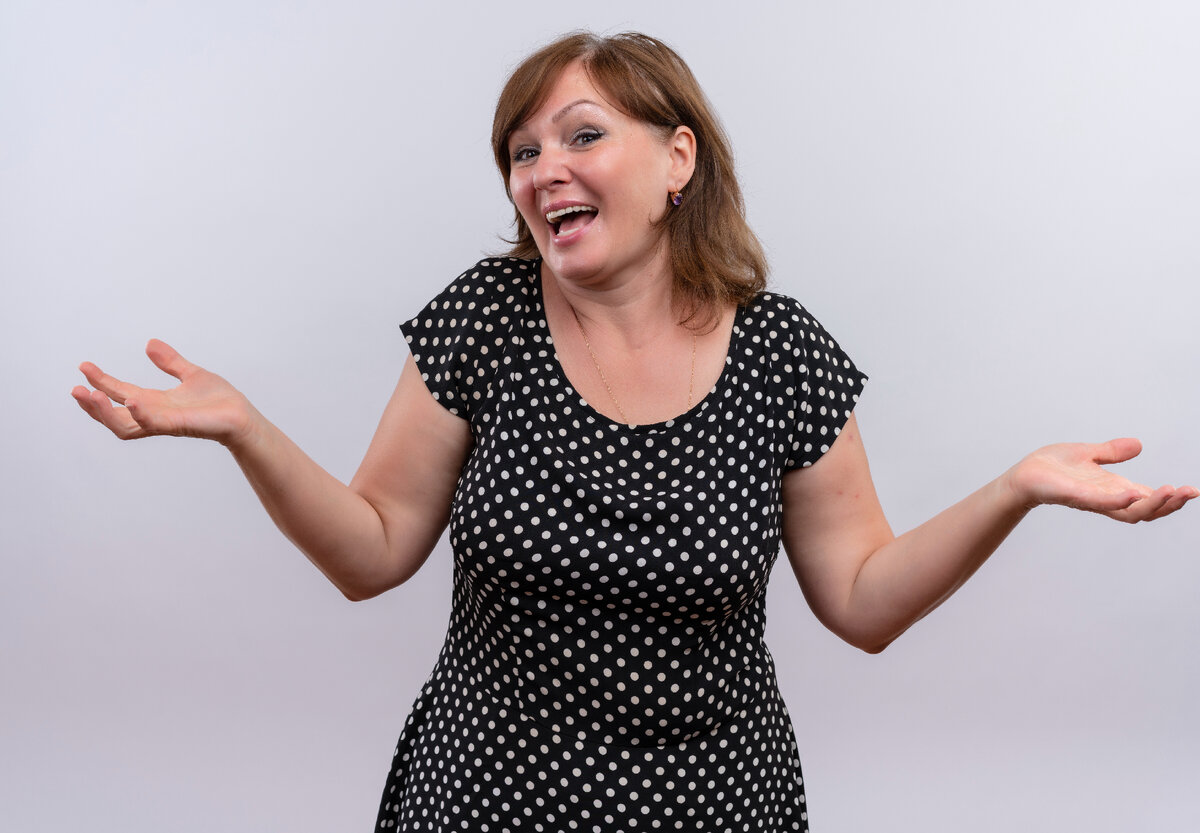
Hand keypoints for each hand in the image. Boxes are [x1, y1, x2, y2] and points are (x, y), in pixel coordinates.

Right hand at [72, 339, 258, 447]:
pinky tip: (133, 400)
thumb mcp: (190, 374)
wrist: (243, 416)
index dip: (101, 381)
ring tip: (89, 396)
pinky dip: (141, 414)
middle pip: (113, 416)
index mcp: (154, 403)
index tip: (84, 366)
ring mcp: (165, 423)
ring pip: (124, 426)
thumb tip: (150, 343)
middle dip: (92, 405)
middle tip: (75, 390)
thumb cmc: (219, 401)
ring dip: (104, 412)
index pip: (120, 393)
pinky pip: (154, 424)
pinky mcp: (179, 426)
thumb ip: (170, 362)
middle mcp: (154, 415)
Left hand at [1004, 438, 1197, 522]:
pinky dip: (1118, 500)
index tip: (1193, 491)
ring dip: (1152, 503)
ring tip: (1172, 492)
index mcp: (1113, 489)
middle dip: (1171, 504)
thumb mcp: (1088, 453)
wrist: (1023, 475)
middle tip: (1191, 492)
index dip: (1171, 498)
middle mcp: (1107, 499)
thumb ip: (1112, 452)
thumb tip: (1139, 445)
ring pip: (1129, 511)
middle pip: (1146, 510)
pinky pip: (1101, 503)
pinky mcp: (1075, 497)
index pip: (1149, 498)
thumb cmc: (1052, 468)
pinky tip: (1132, 494)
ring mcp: (1092, 500)